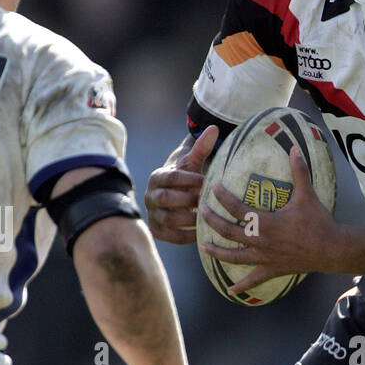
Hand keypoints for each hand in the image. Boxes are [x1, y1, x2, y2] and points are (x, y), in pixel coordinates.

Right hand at [145, 126, 218, 243]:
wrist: (176, 195)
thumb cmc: (187, 177)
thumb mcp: (193, 162)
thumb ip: (201, 147)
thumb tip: (213, 128)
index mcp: (158, 177)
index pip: (172, 177)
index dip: (190, 180)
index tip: (207, 182)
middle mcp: (151, 195)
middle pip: (167, 198)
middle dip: (188, 200)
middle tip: (207, 202)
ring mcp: (153, 214)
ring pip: (167, 218)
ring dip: (188, 219)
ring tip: (206, 218)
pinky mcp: (158, 230)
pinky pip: (170, 236)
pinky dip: (185, 236)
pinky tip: (201, 233)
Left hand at [199, 145, 338, 294]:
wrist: (331, 248)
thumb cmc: (318, 221)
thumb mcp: (307, 195)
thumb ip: (299, 171)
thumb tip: (295, 147)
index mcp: (265, 222)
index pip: (237, 208)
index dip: (223, 197)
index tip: (213, 187)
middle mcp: (260, 241)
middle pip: (228, 231)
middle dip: (212, 221)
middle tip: (200, 212)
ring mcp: (264, 257)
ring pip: (234, 256)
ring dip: (216, 252)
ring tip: (202, 246)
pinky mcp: (272, 269)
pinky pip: (253, 279)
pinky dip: (241, 286)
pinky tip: (230, 290)